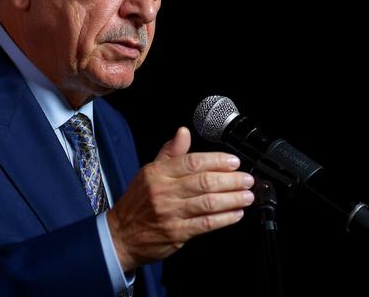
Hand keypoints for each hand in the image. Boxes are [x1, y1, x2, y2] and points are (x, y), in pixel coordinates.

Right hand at [106, 126, 254, 271]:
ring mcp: (171, 213)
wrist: (120, 236)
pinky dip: (224, 218)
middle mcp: (164, 191)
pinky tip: (236, 214)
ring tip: (247, 196)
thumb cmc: (137, 202)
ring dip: (232, 199)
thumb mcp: (149, 172)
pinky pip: (205, 224)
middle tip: (247, 179)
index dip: (216, 161)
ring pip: (208, 203)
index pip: (192, 162)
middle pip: (204, 182)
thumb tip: (183, 132)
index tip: (234, 162)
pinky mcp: (177, 233)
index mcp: (158, 173)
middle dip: (231, 180)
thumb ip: (170, 152)